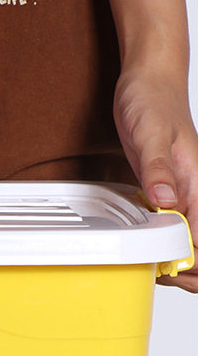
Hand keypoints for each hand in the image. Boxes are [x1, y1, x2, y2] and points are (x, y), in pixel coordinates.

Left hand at [113, 66, 197, 291]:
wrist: (147, 81)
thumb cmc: (152, 100)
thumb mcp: (149, 133)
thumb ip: (157, 169)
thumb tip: (164, 201)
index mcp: (202, 185)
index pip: (209, 240)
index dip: (193, 263)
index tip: (168, 269)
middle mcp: (197, 194)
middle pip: (205, 249)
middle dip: (188, 272)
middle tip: (158, 273)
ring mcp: (183, 195)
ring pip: (190, 243)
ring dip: (175, 261)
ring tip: (152, 267)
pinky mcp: (167, 193)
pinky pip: (173, 228)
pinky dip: (163, 244)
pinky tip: (147, 248)